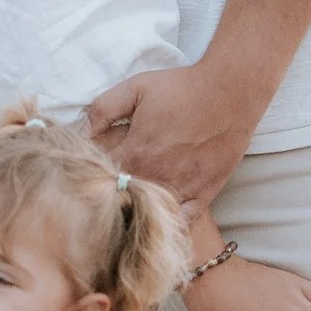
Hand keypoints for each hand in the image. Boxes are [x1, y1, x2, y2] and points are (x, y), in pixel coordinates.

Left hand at [86, 57, 262, 210]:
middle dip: (112, 195)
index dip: (93, 173)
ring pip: (151, 213)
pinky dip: (170, 221)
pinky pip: (183, 221)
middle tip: (108, 189)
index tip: (91, 171)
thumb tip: (81, 132)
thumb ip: (103, 109)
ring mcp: (180, 188)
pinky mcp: (204, 194)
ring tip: (132, 204)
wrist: (230, 92)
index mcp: (134, 154)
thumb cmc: (182, 88)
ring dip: (139, 210)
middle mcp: (154, 177)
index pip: (100, 176)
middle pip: (122, 199)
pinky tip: (161, 215)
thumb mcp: (135, 88)